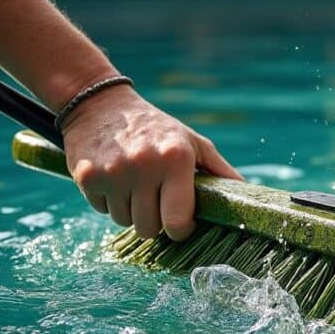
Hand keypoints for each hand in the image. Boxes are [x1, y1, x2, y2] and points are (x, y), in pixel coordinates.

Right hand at [60, 85, 242, 240]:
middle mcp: (144, 165)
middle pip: (149, 229)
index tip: (180, 221)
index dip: (180, 229)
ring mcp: (112, 172)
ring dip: (130, 210)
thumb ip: (220, 172)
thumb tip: (247, 197)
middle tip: (154, 196)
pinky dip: (107, 201)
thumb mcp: (192, 142)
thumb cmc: (156, 129)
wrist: (100, 103)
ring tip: (132, 183)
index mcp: (175, 159)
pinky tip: (112, 177)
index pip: (178, 222)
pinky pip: (101, 211)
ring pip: (124, 222)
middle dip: (154, 220)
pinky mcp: (86, 177)